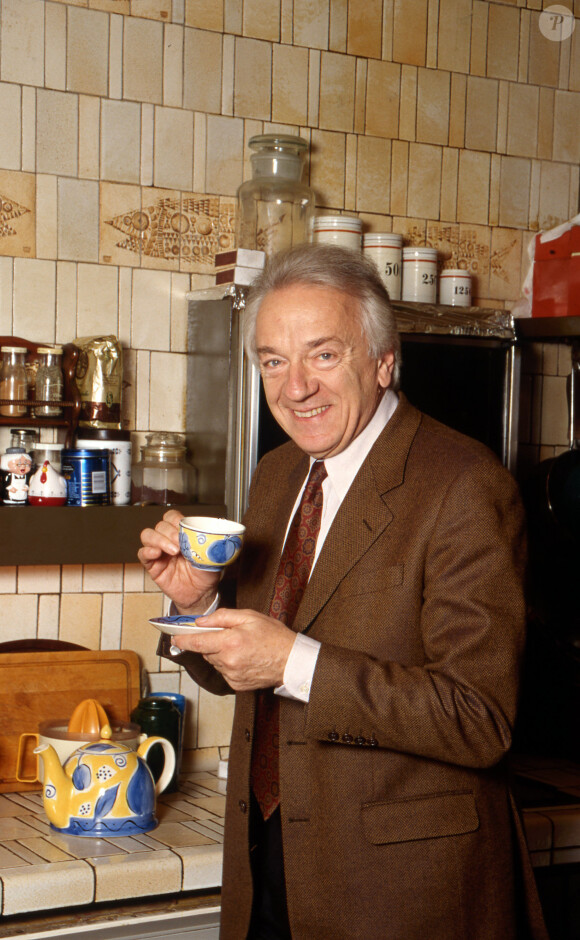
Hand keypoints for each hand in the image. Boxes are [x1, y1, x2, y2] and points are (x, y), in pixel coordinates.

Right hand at [138, 509, 220, 612]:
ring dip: (159, 540)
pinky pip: (142, 554)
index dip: (175, 519)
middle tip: (180, 543)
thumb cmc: (206, 573)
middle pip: (160, 525)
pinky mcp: (152, 566)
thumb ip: (210, 544)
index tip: (183, 528)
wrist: (201, 594)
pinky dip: (147, 551)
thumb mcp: (212, 555)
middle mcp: (168, 540)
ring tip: (173, 551)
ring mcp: (159, 552)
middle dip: (170, 532)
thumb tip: (213, 534)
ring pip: (148, 535)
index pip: (171, 517)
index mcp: (181, 534)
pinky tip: (157, 554)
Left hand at [170, 608, 295, 690]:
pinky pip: (224, 672)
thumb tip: (201, 621)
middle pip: (205, 651)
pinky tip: (244, 658)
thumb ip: (222, 617)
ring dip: (220, 654)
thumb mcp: (250, 617)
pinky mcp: (236, 685)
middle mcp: (228, 661)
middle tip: (228, 636)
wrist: (292, 661)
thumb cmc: (274, 637)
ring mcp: (232, 675)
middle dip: (210, 642)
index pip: (197, 642)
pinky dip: (228, 664)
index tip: (174, 638)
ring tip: (241, 647)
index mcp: (230, 642)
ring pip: (214, 662)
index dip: (182, 640)